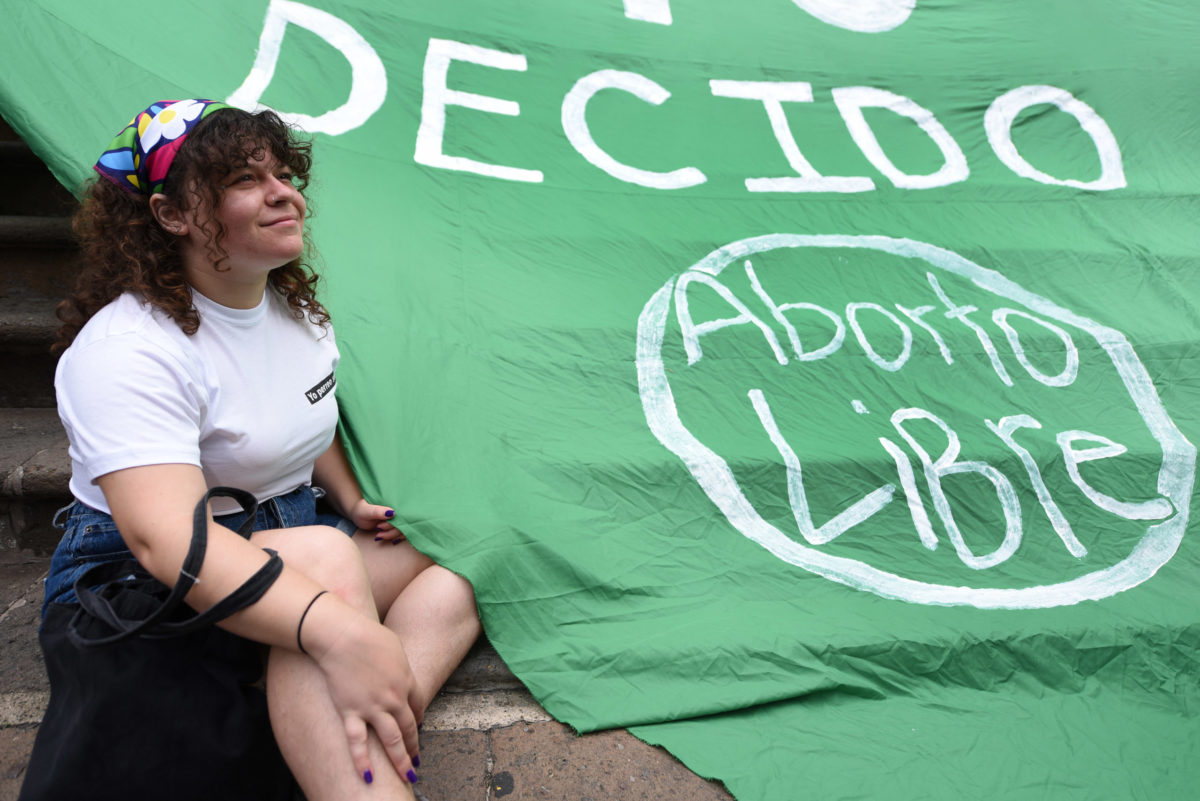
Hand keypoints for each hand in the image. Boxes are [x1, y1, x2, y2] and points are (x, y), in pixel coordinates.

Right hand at [307, 597, 420, 783]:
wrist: (344, 636)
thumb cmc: (368, 635)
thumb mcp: (395, 646)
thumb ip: (399, 664)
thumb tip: (398, 672)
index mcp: (406, 680)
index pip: (418, 706)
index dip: (419, 718)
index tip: (418, 727)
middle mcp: (394, 698)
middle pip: (409, 728)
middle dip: (414, 747)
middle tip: (416, 763)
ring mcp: (373, 707)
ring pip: (392, 741)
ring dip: (400, 761)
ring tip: (407, 776)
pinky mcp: (351, 712)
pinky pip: (358, 742)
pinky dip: (362, 761)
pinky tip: (368, 777)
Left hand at [348, 498, 405, 542]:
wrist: (358, 515)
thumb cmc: (362, 510)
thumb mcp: (367, 510)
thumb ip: (378, 511)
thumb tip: (392, 513)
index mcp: (393, 504)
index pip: (401, 514)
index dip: (393, 523)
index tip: (379, 526)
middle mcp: (398, 511)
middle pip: (403, 524)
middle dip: (391, 531)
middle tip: (377, 530)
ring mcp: (397, 519)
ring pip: (403, 530)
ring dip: (392, 535)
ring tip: (379, 535)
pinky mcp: (396, 526)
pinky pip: (401, 533)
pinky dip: (396, 538)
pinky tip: (388, 539)